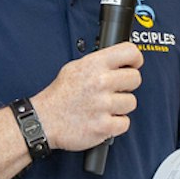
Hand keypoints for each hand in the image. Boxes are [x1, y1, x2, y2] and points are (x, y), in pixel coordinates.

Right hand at [29, 42, 143, 151]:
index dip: (135, 59)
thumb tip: (120, 60)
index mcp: (94, 65)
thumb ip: (99, 63)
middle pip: (135, 79)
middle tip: (115, 90)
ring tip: (104, 107)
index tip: (133, 65)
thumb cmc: (59, 96)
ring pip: (131, 102)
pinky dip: (115, 125)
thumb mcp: (75, 67)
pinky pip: (125, 123)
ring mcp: (103, 105)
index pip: (130, 52)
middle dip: (127, 85)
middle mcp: (100, 82)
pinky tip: (102, 119)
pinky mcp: (104, 126)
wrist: (43, 121)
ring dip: (120, 107)